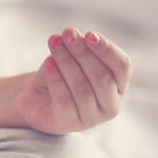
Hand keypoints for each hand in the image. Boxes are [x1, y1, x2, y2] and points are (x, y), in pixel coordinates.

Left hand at [17, 28, 131, 134]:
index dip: (108, 50)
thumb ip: (77, 48)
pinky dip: (56, 78)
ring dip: (67, 61)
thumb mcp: (71, 57)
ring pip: (82, 87)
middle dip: (84, 53)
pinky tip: (48, 62)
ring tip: (54, 43)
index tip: (89, 34)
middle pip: (102, 77)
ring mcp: (90, 118)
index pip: (123, 67)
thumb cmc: (60, 74)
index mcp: (119, 85)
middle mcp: (110, 104)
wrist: (34, 97)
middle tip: (68, 34)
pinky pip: (64, 99)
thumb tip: (74, 34)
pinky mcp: (68, 123)